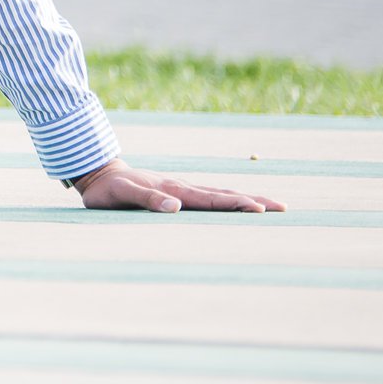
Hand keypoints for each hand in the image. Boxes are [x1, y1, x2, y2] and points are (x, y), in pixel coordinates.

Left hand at [72, 159, 283, 213]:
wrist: (99, 173)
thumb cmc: (107, 190)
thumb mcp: (121, 196)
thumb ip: (145, 201)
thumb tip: (175, 207)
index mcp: (174, 191)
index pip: (211, 199)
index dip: (235, 205)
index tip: (260, 210)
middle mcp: (182, 188)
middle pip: (224, 194)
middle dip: (254, 200)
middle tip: (284, 207)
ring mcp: (182, 189)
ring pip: (220, 194)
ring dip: (246, 199)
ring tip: (271, 205)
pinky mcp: (177, 192)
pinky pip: (209, 196)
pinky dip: (229, 200)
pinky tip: (237, 204)